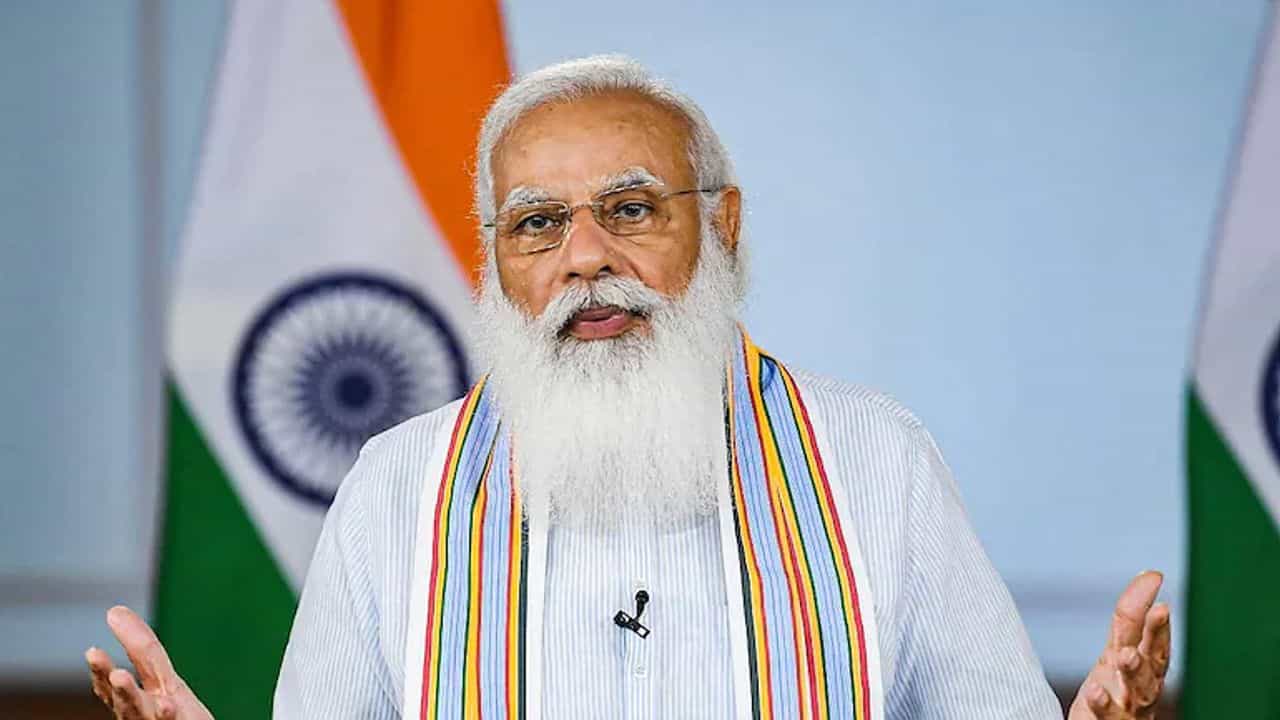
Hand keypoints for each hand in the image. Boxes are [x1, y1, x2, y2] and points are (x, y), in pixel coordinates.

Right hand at [85, 605, 213, 719]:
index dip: (101, 670)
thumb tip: (114, 610)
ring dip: (130, 698)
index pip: (111, 685)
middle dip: (112, 684)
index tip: (92, 651)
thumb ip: (140, 647)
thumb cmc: (171, 714)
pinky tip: (167, 704)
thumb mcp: (159, 678)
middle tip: (106, 669)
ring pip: (138, 714)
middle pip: (123, 700)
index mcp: (135, 700)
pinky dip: (165, 715)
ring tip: (123, 679)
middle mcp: (139, 714)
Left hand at [1067, 571, 1170, 719]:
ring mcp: (1127, 707)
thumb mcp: (1121, 652)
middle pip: (1154, 660)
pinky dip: (1103, 703)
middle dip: (1159, 635)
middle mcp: (1142, 686)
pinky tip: (1094, 691)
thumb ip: (1131, 620)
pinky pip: (1106, 716)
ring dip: (1134, 670)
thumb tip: (1148, 576)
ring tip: (1126, 654)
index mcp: (1145, 666)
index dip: (1157, 612)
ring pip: (1137, 689)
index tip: (1158, 582)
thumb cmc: (1118, 693)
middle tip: (1161, 610)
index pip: (1155, 637)